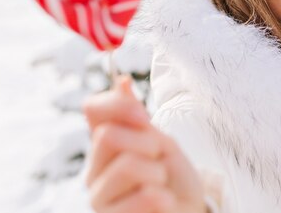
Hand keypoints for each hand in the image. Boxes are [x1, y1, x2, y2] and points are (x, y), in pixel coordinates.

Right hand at [83, 77, 205, 212]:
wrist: (187, 212)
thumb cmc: (173, 179)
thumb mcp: (161, 142)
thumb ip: (138, 117)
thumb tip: (121, 81)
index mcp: (105, 144)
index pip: (92, 108)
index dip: (120, 106)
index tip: (145, 118)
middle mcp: (95, 169)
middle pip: (107, 136)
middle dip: (147, 144)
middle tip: (159, 159)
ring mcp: (99, 197)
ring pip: (126, 165)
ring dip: (158, 173)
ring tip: (162, 185)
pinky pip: (142, 196)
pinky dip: (163, 197)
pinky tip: (163, 204)